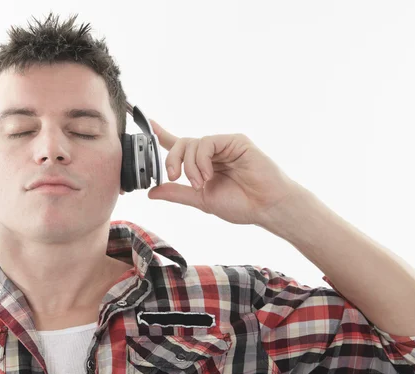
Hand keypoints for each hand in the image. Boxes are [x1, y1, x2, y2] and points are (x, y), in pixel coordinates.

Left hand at [147, 119, 303, 224]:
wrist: (266, 207)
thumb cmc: (241, 204)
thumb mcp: (201, 200)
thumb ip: (177, 193)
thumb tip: (152, 192)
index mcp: (203, 164)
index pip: (179, 145)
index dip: (163, 134)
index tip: (148, 123)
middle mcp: (212, 152)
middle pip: (181, 144)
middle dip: (171, 160)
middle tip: (173, 176)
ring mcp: (224, 145)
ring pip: (192, 143)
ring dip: (189, 166)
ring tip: (200, 183)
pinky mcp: (235, 141)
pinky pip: (207, 142)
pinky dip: (201, 160)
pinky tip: (208, 174)